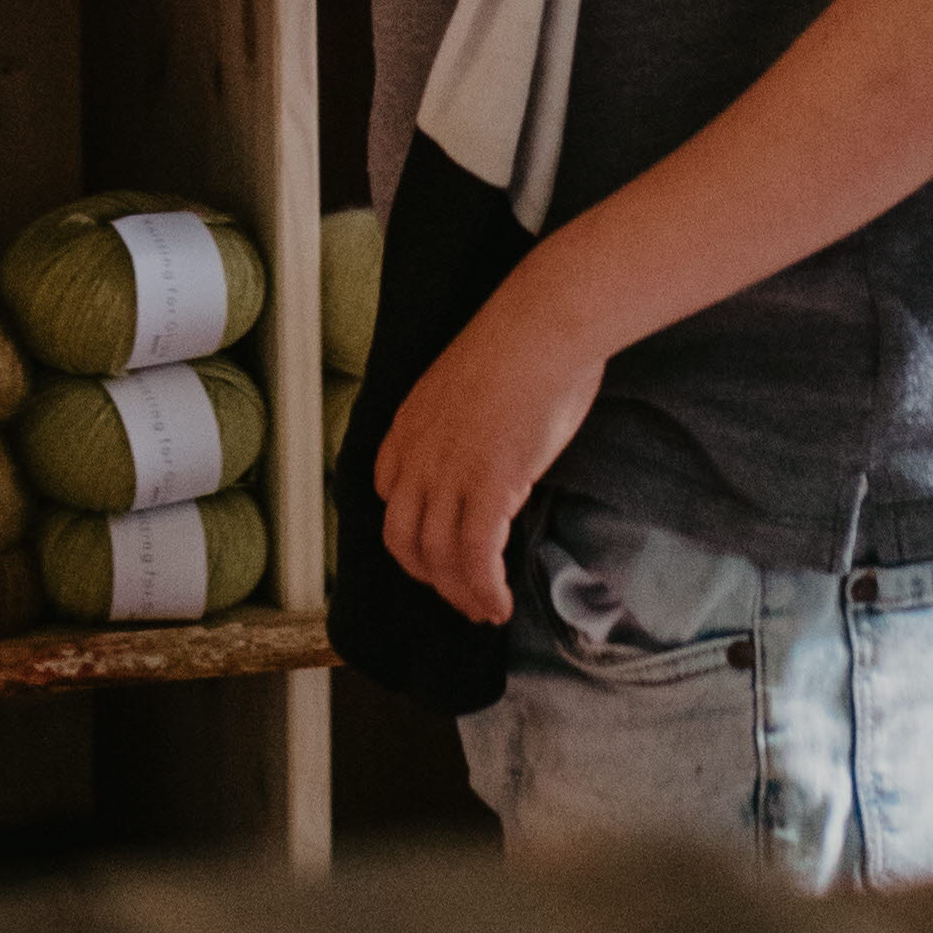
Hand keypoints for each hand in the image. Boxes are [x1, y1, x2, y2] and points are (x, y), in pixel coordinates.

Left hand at [375, 261, 606, 623]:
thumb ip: (468, 412)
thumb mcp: (473, 374)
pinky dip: (484, 591)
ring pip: (438, 559)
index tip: (437, 547)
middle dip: (429, 576)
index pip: (388, 494)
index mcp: (409, 424)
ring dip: (461, 595)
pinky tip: (500, 606)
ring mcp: (449, 473)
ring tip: (485, 610)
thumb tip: (494, 430)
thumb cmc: (526, 337)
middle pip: (403, 539)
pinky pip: (476, 559)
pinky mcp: (487, 488)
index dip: (410, 530)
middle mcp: (418, 455)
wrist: (544, 322)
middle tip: (461, 593)